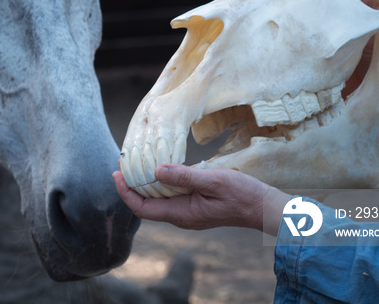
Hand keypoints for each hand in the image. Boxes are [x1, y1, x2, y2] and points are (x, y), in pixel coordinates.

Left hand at [113, 163, 290, 233]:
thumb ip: (185, 176)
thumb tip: (156, 170)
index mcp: (181, 214)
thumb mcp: (213, 181)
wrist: (263, 207)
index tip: (116, 173)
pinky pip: (169, 196)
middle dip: (130, 185)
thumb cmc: (242, 195)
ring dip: (144, 183)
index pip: (142, 208)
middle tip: (121, 163)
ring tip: (135, 163)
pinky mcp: (194, 205)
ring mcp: (187, 212)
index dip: (125, 191)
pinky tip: (159, 167)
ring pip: (157, 200)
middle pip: (146, 204)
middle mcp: (181, 216)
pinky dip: (159, 182)